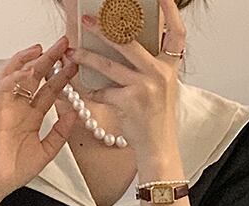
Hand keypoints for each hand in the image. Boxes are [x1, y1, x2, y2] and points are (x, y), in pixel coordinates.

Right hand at [0, 36, 79, 204]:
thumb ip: (60, 133)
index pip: (48, 90)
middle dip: (49, 59)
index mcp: (31, 116)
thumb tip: (74, 113)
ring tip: (44, 49)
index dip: (62, 76)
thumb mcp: (47, 150)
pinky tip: (28, 68)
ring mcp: (7, 107)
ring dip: (29, 60)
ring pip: (17, 75)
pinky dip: (15, 76)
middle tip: (64, 44)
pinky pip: (4, 87)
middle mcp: (19, 107)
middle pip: (34, 77)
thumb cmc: (15, 169)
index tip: (75, 64)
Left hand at [71, 0, 187, 158]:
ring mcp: (145, 87)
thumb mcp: (162, 88)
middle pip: (129, 41)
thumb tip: (125, 42)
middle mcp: (160, 74)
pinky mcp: (129, 102)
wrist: (158, 150)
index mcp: (170, 67)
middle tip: (88, 19)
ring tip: (72, 53)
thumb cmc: (157, 120)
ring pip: (108, 65)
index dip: (170, 10)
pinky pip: (104, 91)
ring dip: (86, 57)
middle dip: (104, 28)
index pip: (176, 32)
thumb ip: (150, 65)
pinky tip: (85, 90)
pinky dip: (92, 91)